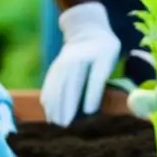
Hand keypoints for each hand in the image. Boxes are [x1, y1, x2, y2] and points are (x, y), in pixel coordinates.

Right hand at [40, 1, 120, 126]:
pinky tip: (50, 113)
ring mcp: (59, 65)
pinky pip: (48, 86)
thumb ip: (98, 81)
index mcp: (85, 58)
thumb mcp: (107, 59)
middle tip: (65, 125)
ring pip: (54, 88)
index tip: (87, 113)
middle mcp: (68, 62)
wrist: (87, 30)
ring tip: (56, 123)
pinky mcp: (54, 69)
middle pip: (65, 87)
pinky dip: (48, 100)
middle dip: (64, 107)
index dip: (85, 98)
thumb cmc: (103, 48)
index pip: (84, 82)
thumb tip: (90, 108)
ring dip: (54, 106)